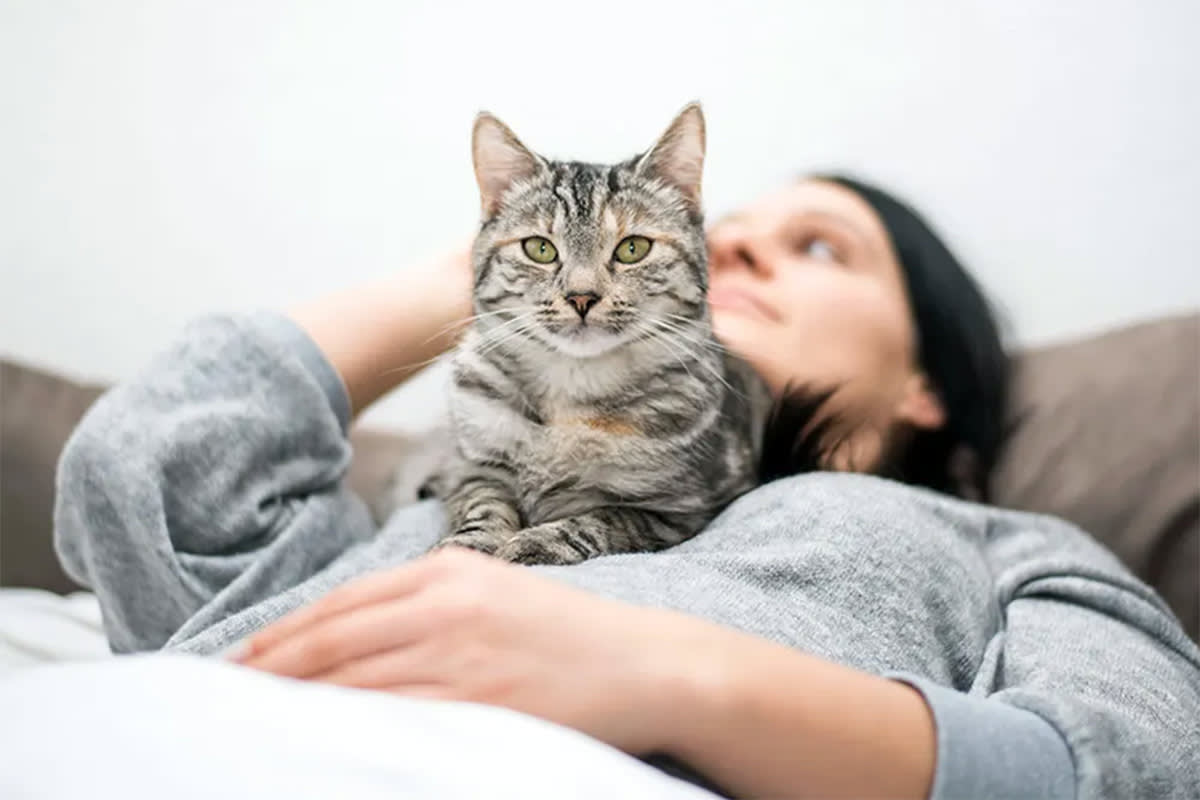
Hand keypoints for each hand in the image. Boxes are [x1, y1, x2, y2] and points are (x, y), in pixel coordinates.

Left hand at [234, 548, 699, 753]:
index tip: (243, 658)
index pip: (343, 603)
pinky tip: (316, 738)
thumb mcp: (494, 589)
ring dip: (294, 701)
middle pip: (334, 639)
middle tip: (222, 694)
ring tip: (251, 719)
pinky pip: (396, 716)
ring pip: (353, 680)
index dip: (284, 633)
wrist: (644, 662)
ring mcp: (463, 654)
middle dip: (271, 668)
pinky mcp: (482, 701)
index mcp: (448, 571)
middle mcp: (448, 605)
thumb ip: (428, 600)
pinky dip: (347, 727)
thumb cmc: (567, 631)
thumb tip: (352, 632)